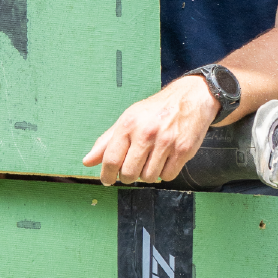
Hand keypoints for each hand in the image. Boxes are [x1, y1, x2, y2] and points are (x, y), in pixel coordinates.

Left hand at [82, 76, 219, 185]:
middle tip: (133, 168)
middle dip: (129, 176)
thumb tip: (87, 161)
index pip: (111, 159)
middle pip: (129, 174)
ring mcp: (165, 142)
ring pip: (148, 177)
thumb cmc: (155, 111)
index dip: (107, 175)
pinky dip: (165, 172)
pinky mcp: (182, 150)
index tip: (108, 179)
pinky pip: (167, 176)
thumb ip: (106, 142)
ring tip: (152, 158)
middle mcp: (146, 133)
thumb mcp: (128, 119)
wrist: (189, 98)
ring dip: (148, 173)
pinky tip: (166, 158)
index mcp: (129, 124)